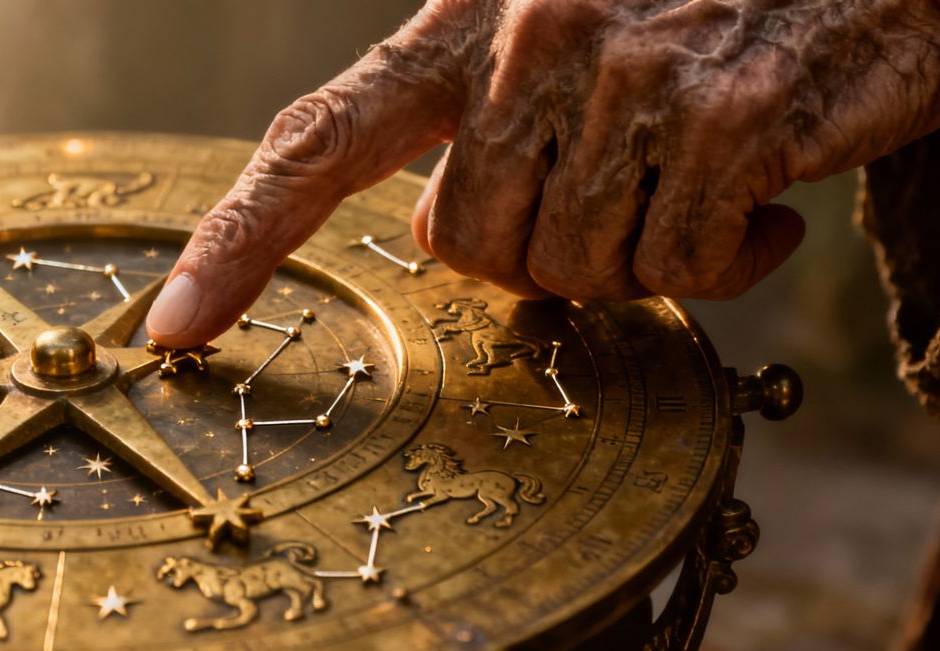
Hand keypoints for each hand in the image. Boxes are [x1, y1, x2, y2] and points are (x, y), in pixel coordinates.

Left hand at [147, 0, 939, 347]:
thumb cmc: (693, 12)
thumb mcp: (559, 41)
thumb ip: (484, 132)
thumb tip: (449, 243)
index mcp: (464, 23)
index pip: (319, 140)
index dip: (238, 242)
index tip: (174, 330)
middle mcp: (530, 36)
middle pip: (466, 250)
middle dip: (538, 259)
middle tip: (615, 197)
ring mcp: (626, 74)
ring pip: (573, 274)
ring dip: (639, 259)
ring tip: (694, 181)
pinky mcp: (727, 116)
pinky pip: (681, 270)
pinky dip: (725, 262)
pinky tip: (764, 198)